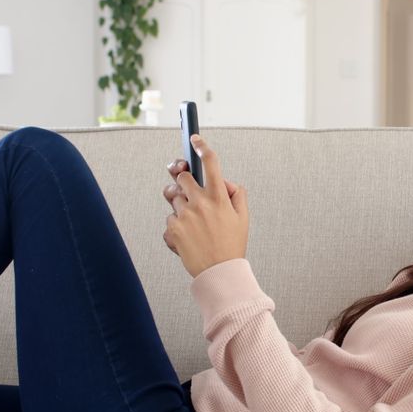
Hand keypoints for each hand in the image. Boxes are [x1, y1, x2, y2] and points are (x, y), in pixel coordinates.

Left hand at [162, 134, 248, 277]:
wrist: (219, 273)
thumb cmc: (231, 245)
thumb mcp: (243, 217)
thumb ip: (237, 193)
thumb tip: (224, 181)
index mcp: (219, 197)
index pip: (210, 163)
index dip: (202, 147)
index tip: (195, 138)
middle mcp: (200, 203)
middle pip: (182, 176)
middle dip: (183, 180)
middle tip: (189, 190)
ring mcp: (184, 216)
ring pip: (172, 197)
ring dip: (179, 203)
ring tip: (191, 220)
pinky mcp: (172, 229)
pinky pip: (169, 220)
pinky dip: (176, 227)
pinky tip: (188, 238)